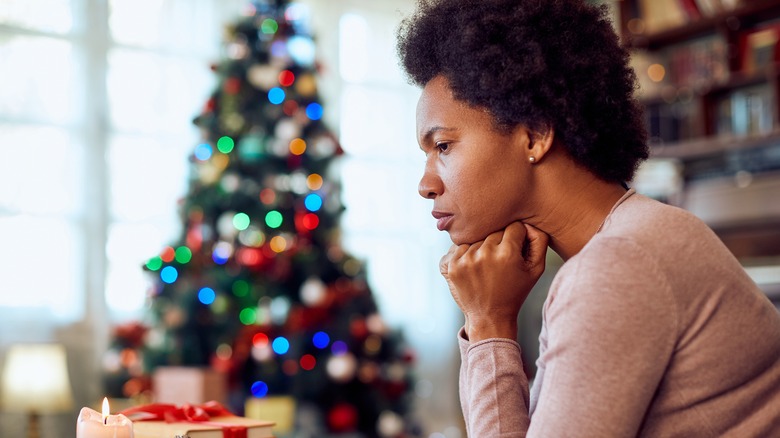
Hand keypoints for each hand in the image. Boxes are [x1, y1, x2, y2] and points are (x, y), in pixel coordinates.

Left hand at [440, 222, 548, 341]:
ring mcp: (465, 259)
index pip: (514, 227)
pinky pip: (459, 246)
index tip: (516, 251)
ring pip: (476, 237)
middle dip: (500, 243)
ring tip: (487, 267)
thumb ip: (539, 241)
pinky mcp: (450, 264)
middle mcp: (484, 254)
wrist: (489, 317)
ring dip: (482, 247)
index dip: (518, 238)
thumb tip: (529, 222)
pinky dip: (466, 253)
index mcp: (507, 254)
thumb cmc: (515, 292)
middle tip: (501, 263)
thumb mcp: (536, 269)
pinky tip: (474, 268)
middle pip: (494, 231)